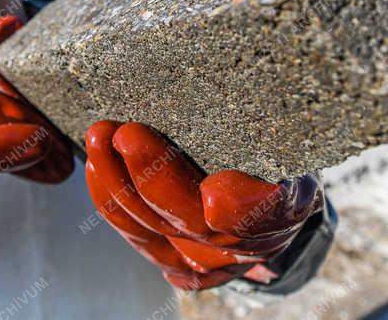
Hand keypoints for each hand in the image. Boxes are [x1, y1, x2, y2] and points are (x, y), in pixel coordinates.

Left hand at [85, 121, 322, 289]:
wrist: (269, 197)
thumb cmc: (279, 163)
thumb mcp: (293, 158)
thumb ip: (276, 180)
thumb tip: (229, 195)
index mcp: (277, 215)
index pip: (258, 216)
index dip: (237, 208)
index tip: (215, 194)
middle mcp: (234, 245)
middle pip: (188, 217)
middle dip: (152, 174)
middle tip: (126, 134)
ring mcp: (197, 254)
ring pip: (148, 224)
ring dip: (117, 181)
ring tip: (99, 137)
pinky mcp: (168, 252)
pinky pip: (132, 230)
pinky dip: (109, 199)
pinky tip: (94, 166)